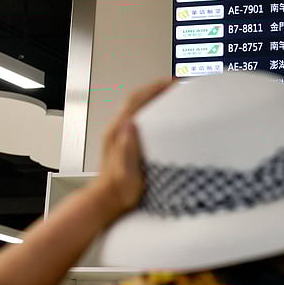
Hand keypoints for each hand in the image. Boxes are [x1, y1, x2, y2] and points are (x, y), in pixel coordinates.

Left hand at [94, 78, 174, 215]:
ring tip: (173, 95)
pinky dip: (152, 109)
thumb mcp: (126, 172)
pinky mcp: (124, 140)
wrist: (106, 201)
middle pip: (137, 98)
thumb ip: (127, 148)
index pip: (137, 100)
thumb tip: (130, 123)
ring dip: (154, 97)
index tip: (172, 83)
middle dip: (157, 88)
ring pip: (137, 106)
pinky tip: (163, 114)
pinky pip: (139, 116)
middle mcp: (117, 129)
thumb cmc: (119, 191)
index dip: (154, 88)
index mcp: (119, 132)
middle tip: (177, 85)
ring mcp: (120, 133)